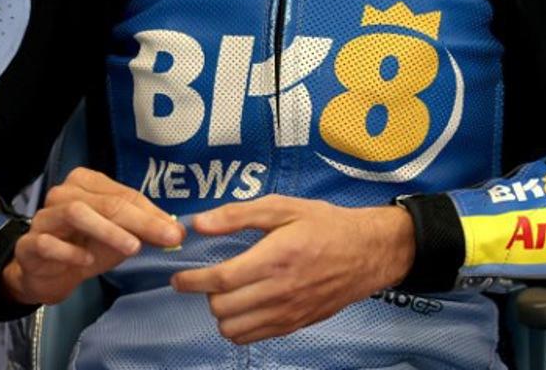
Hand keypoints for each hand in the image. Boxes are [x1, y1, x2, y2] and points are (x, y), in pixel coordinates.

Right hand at [1, 167, 183, 304]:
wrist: (46, 273)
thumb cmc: (84, 246)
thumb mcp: (118, 237)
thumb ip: (143, 230)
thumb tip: (176, 231)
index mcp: (86, 182)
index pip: (124, 194)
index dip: (152, 214)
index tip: (175, 232)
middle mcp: (63, 193)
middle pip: (105, 202)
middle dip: (139, 221)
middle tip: (165, 239)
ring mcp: (45, 217)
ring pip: (76, 212)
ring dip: (107, 230)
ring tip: (132, 248)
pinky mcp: (29, 244)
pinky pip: (48, 242)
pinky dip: (70, 250)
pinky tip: (87, 260)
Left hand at [170, 195, 414, 344]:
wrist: (367, 252)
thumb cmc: (324, 224)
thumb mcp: (283, 207)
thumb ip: (238, 215)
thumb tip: (200, 224)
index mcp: (275, 258)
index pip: (221, 280)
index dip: (192, 280)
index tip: (178, 277)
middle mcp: (280, 291)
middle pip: (222, 308)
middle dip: (206, 294)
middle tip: (209, 278)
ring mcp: (288, 313)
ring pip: (234, 329)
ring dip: (222, 312)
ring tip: (227, 293)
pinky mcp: (295, 325)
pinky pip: (253, 338)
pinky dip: (239, 326)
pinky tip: (244, 306)